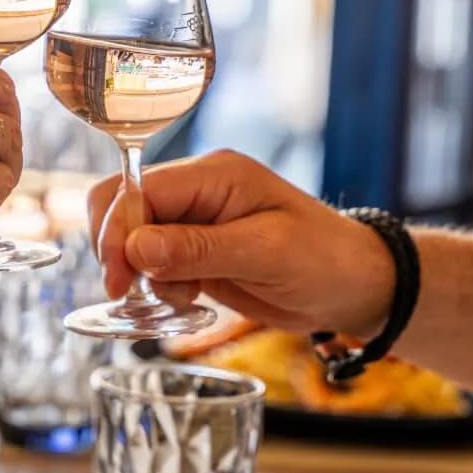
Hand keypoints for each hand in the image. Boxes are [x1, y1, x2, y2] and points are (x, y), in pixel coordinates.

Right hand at [89, 150, 394, 336]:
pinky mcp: (194, 247)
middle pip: (122, 205)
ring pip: (131, 236)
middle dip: (118, 250)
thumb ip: (198, 249)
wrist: (355, 285)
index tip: (120, 281)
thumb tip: (135, 248)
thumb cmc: (324, 261)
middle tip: (130, 294)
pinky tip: (190, 298)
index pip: (138, 189)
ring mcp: (193, 218)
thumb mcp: (265, 255)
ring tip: (184, 297)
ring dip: (141, 273)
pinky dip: (157, 284)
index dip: (117, 232)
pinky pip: (151, 260)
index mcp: (213, 174)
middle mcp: (195, 189)